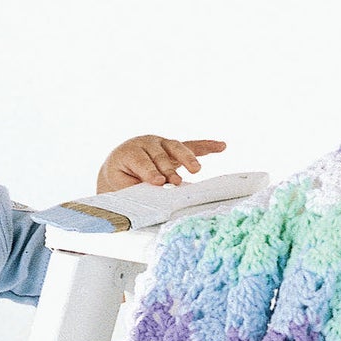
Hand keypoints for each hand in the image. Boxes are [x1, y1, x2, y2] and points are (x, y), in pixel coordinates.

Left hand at [97, 136, 226, 193]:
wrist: (120, 167)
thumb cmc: (121, 180)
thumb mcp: (121, 186)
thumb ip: (136, 189)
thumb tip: (154, 196)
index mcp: (129, 152)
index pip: (142, 162)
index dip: (150, 172)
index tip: (159, 182)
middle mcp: (146, 143)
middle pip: (160, 156)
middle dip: (168, 170)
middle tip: (175, 182)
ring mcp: (162, 143)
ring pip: (176, 148)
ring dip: (187, 158)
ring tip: (196, 169)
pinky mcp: (174, 148)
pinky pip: (192, 146)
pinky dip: (206, 146)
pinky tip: (221, 146)